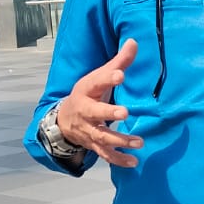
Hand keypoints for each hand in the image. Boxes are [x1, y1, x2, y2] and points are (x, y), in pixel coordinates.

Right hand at [57, 40, 141, 167]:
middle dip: (108, 113)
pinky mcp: (93, 145)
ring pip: (101, 137)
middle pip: (94, 112)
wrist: (64, 119)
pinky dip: (118, 160)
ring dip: (119, 140)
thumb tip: (135, 41)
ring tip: (139, 142)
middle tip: (124, 113)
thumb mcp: (98, 76)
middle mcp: (84, 111)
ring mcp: (87, 130)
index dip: (108, 78)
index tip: (120, 75)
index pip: (96, 82)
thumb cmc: (88, 94)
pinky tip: (134, 162)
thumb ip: (119, 62)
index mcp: (86, 90)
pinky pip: (104, 155)